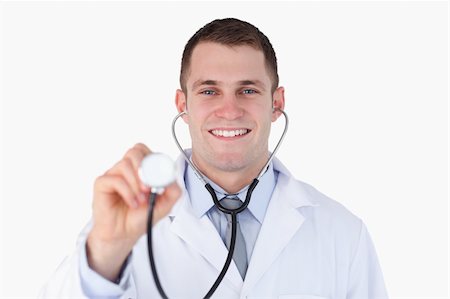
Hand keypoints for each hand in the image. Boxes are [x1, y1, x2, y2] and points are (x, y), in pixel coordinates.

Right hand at [86, 143, 180, 280]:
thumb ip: (173, 191)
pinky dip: (127, 192)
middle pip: (134, 151)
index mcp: (139, 169)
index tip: (160, 179)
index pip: (145, 150)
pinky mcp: (102, 184)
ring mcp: (113, 175)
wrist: (124, 235)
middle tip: (149, 188)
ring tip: (141, 200)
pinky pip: (114, 179)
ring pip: (125, 164)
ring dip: (136, 183)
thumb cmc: (140, 217)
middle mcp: (126, 169)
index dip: (154, 160)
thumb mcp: (164, 205)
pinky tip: (132, 203)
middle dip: (145, 169)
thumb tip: (172, 179)